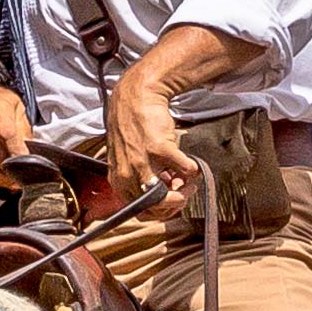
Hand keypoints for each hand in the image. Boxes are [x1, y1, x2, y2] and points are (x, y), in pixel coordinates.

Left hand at [99, 67, 192, 203]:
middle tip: (185, 192)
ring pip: (167, 195)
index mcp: (119, 180)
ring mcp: (143, 163)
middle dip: (175, 203)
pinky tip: (190, 164)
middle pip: (155, 207)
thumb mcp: (129, 159)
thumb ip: (142, 177)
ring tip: (189, 181)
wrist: (136, 100)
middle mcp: (128, 175)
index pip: (140, 210)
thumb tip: (165, 192)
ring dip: (185, 190)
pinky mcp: (159, 149)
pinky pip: (184, 170)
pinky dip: (192, 170)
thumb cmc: (135, 129)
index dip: (161, 210)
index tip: (172, 202)